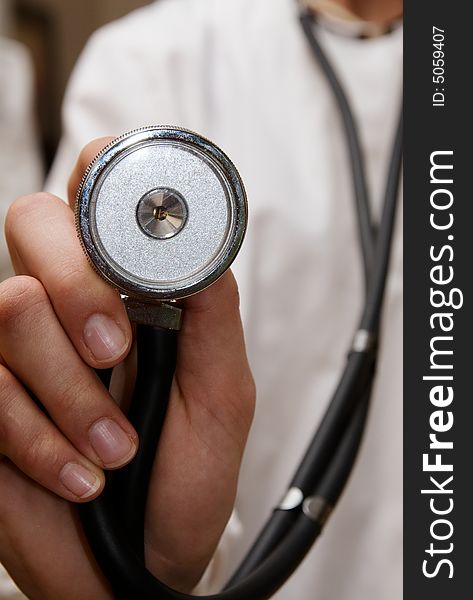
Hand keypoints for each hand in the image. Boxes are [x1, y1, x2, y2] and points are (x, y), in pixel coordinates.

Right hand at [0, 138, 254, 598]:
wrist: (141, 559)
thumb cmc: (185, 476)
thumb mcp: (220, 395)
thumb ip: (211, 317)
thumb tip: (202, 244)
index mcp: (126, 289)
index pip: (98, 196)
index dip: (106, 185)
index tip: (135, 236)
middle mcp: (64, 302)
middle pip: (32, 221)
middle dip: (76, 285)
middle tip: (115, 349)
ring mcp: (16, 349)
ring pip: (10, 307)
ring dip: (71, 392)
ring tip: (114, 447)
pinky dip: (40, 439)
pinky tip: (79, 474)